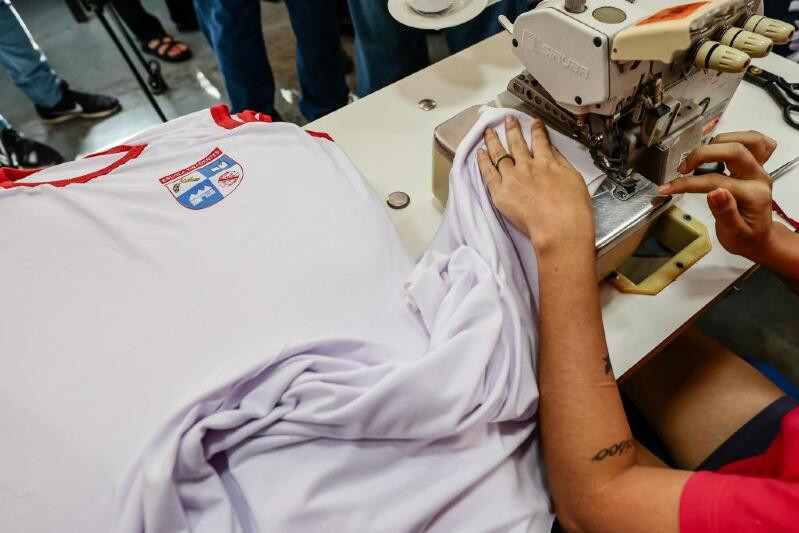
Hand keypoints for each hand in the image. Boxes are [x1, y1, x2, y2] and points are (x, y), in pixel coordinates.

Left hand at [476, 116, 593, 257]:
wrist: (559, 228)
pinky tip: (480, 153)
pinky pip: (487, 172)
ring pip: (499, 154)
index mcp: (547, 162)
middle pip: (516, 143)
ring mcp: (512, 178)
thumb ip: (561, 163)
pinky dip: (482, 161)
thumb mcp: (574, 179)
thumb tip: (553, 153)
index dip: (537, 130)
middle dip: (512, 129)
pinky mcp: (500, 192)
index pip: (540, 141)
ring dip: (493, 140)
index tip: (534, 124)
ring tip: (488, 132)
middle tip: (508, 120)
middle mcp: (527, 166)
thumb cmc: (572, 209)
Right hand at [658, 131, 777, 262]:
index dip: (688, 183)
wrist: (760, 239)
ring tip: (700, 156)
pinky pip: (758, 142)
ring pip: (750, 139)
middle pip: (735, 150)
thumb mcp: (734, 235)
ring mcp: (761, 169)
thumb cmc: (745, 239)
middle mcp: (760, 177)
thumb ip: (726, 213)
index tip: (668, 188)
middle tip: (682, 168)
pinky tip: (723, 146)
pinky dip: (740, 138)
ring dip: (721, 141)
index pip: (716, 180)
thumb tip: (715, 192)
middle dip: (703, 154)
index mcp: (753, 195)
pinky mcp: (757, 166)